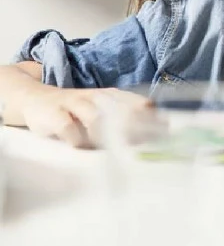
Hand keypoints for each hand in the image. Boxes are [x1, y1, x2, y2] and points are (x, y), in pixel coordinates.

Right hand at [21, 86, 149, 147]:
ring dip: (106, 136)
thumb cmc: (77, 110)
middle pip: (120, 112)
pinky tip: (81, 147)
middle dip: (134, 129)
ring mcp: (74, 104)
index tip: (164, 131)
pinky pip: (68, 128)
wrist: (36, 99)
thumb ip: (126, 118)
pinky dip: (77, 140)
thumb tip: (160, 130)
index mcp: (111, 96)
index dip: (152, 118)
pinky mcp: (54, 114)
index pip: (137, 103)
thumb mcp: (102, 109)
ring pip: (96, 119)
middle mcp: (95, 97)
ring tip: (112, 149)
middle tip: (143, 145)